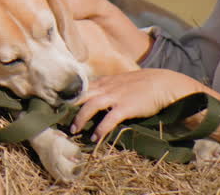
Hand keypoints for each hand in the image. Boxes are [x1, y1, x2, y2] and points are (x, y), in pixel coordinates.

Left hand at [70, 68, 204, 140]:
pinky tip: (95, 137)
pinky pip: (109, 119)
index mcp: (103, 81)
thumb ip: (106, 87)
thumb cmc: (142, 84)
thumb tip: (93, 96)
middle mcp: (106, 87)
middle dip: (67, 107)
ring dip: (80, 119)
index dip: (67, 97)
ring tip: (74, 130)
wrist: (163, 83)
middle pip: (80, 95)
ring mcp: (115, 96)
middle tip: (58, 119)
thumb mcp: (120, 82)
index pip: (79, 88)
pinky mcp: (126, 107)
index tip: (56, 106)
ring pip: (90, 106)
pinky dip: (101, 129)